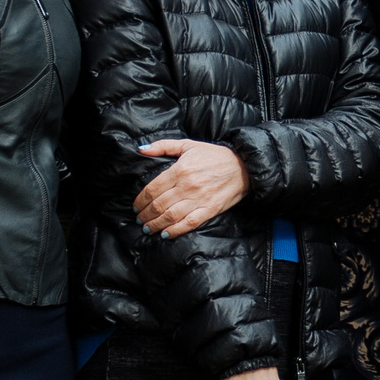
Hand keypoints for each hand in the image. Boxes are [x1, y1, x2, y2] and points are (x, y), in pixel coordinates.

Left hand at [134, 140, 248, 236]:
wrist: (243, 166)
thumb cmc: (215, 155)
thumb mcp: (188, 145)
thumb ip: (163, 146)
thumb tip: (141, 150)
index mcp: (180, 169)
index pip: (152, 188)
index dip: (140, 200)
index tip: (135, 206)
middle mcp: (187, 186)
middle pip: (158, 204)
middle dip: (145, 215)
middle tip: (139, 220)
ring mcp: (199, 199)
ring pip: (170, 216)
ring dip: (155, 224)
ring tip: (148, 229)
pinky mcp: (209, 210)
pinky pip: (189, 223)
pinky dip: (175, 230)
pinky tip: (166, 234)